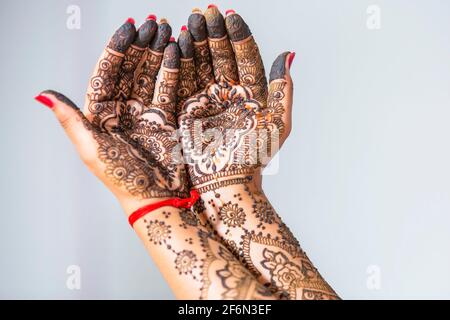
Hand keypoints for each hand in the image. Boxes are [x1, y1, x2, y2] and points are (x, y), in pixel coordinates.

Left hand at [36, 17, 188, 213]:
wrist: (155, 198)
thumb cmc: (121, 178)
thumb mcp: (91, 149)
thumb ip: (71, 120)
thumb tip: (42, 94)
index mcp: (101, 113)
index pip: (107, 73)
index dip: (117, 49)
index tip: (129, 28)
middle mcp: (123, 109)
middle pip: (131, 69)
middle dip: (142, 45)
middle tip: (154, 23)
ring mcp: (146, 112)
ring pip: (151, 74)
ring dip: (159, 51)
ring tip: (167, 30)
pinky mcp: (167, 117)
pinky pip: (170, 88)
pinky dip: (174, 70)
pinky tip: (177, 52)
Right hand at [177, 7, 293, 192]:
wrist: (227, 182)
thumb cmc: (254, 156)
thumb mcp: (276, 122)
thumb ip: (282, 89)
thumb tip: (288, 55)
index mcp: (252, 93)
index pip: (245, 57)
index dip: (238, 36)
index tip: (230, 16)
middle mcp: (230, 92)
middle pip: (222, 56)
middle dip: (214, 33)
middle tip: (206, 12)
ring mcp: (208, 99)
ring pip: (202, 63)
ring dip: (197, 42)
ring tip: (191, 21)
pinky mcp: (188, 108)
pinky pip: (184, 80)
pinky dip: (180, 62)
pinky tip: (178, 43)